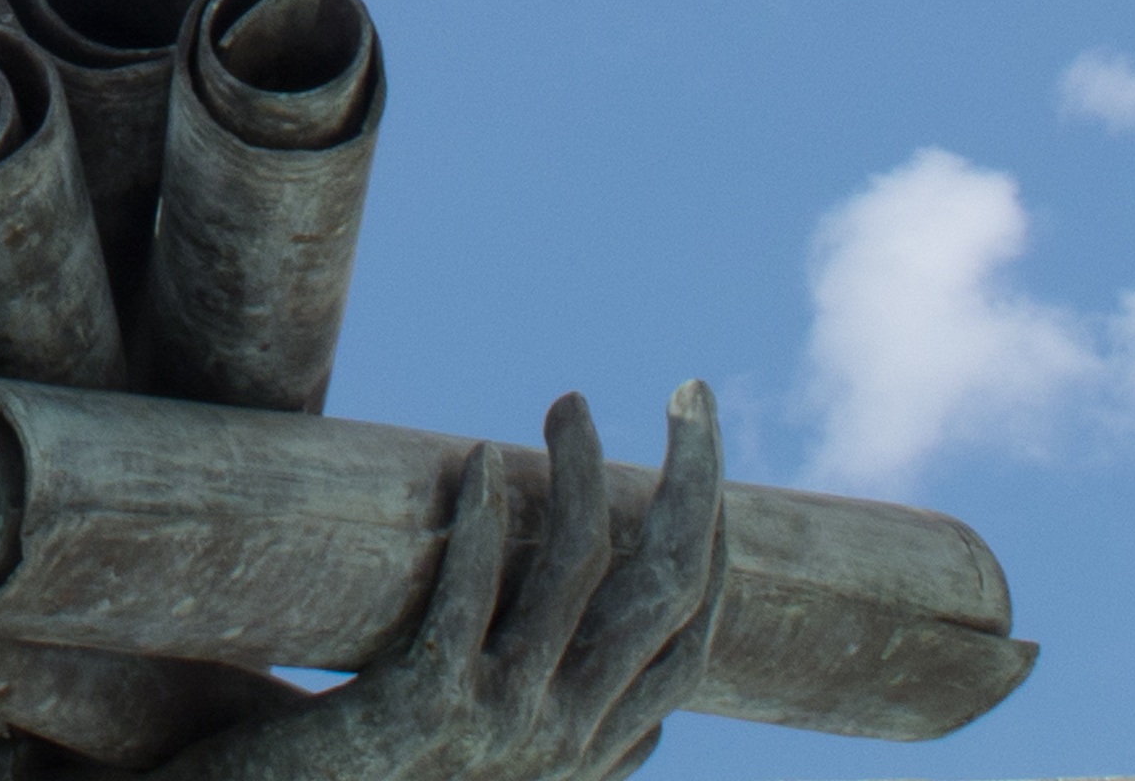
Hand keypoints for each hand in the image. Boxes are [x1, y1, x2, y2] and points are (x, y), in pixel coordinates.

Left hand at [145, 383, 724, 780]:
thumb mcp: (491, 773)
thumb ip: (565, 743)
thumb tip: (651, 725)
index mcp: (582, 755)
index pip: (687, 644)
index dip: (713, 548)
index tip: (704, 467)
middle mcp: (561, 744)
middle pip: (664, 596)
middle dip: (691, 486)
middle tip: (693, 392)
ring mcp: (499, 727)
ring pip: (577, 576)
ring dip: (579, 474)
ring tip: (570, 404)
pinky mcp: (421, 706)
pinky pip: (467, 596)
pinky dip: (484, 522)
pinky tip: (482, 461)